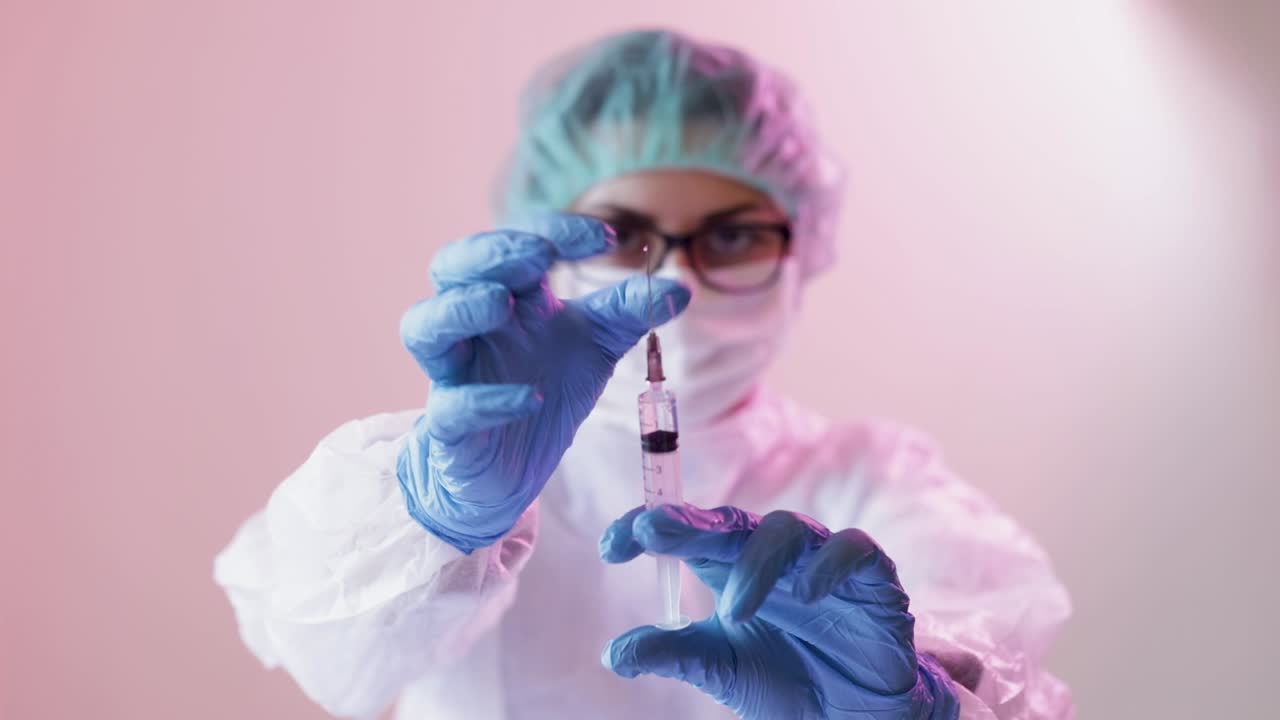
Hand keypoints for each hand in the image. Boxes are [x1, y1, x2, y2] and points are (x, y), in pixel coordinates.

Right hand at [397, 214, 689, 552]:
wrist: (509, 469)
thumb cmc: (542, 387)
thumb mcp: (594, 346)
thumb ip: (628, 313)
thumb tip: (682, 287)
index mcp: (510, 296)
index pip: (519, 244)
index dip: (557, 233)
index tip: (610, 237)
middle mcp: (473, 325)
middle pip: (451, 266)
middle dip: (490, 252)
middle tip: (537, 252)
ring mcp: (454, 373)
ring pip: (423, 326)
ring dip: (460, 308)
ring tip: (503, 305)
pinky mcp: (449, 427)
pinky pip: (452, 406)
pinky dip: (488, 399)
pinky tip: (533, 397)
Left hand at [599, 504, 959, 718]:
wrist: (857, 714)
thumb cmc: (784, 680)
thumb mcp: (720, 669)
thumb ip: (673, 654)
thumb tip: (614, 654)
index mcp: (729, 566)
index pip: (685, 528)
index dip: (647, 527)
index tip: (610, 546)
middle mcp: (771, 554)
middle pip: (728, 520)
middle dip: (689, 522)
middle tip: (650, 530)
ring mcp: (820, 559)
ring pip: (786, 529)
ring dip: (754, 563)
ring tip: (731, 609)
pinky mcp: (871, 577)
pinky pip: (853, 549)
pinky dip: (828, 565)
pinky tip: (806, 593)